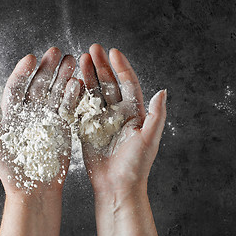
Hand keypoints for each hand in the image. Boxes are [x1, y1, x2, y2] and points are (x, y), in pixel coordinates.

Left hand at [0, 48, 76, 195]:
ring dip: (63, 76)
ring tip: (71, 60)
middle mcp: (30, 111)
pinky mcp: (62, 124)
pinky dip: (73, 95)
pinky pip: (68, 106)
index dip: (23, 72)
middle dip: (47, 68)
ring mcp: (48, 116)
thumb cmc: (12, 169)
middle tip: (56, 52)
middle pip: (39, 84)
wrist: (35, 187)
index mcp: (12, 113)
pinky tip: (78, 82)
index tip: (32, 58)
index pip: (17, 86)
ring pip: (55, 91)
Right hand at [79, 44, 166, 193]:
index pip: (128, 84)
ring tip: (80, 60)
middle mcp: (118, 113)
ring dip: (88, 76)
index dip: (121, 67)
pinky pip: (82, 108)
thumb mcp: (149, 138)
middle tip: (92, 49)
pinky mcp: (88, 128)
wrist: (116, 185)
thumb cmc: (135, 164)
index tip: (113, 51)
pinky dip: (78, 95)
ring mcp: (102, 119)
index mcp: (134, 113)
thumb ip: (156, 115)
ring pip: (95, 92)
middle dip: (101, 66)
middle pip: (109, 84)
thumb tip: (162, 90)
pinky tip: (73, 83)